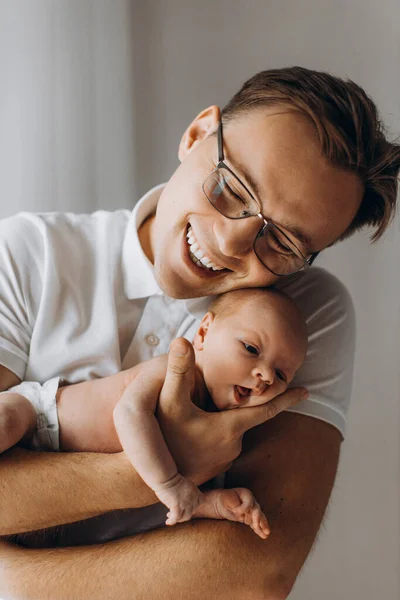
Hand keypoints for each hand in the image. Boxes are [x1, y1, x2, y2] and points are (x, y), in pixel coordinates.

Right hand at [154, 473, 204, 525]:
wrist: (166, 477)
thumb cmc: (171, 478)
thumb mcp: (183, 484)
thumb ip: (186, 491)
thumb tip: (181, 498)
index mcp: (194, 490)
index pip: (200, 501)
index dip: (195, 505)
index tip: (188, 507)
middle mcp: (192, 498)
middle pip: (193, 510)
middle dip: (185, 513)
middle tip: (178, 513)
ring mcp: (185, 503)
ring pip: (186, 517)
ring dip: (179, 519)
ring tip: (170, 517)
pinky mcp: (177, 506)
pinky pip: (176, 518)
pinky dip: (172, 521)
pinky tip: (168, 522)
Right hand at [156, 338, 307, 484]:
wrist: (145, 477)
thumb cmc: (160, 438)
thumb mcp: (167, 401)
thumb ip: (178, 371)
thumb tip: (181, 340)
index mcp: (229, 428)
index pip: (266, 410)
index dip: (287, 398)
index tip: (307, 391)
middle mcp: (232, 447)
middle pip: (243, 417)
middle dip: (241, 404)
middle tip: (233, 391)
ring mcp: (222, 461)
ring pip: (229, 431)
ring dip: (222, 419)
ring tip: (201, 411)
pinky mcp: (211, 469)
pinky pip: (218, 444)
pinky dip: (212, 433)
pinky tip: (193, 428)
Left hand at [197, 488, 270, 538]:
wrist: (221, 502)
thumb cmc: (223, 498)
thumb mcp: (226, 499)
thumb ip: (234, 504)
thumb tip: (240, 514)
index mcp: (246, 494)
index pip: (249, 502)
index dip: (244, 508)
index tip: (236, 512)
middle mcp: (252, 502)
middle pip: (257, 510)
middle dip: (257, 519)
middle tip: (256, 526)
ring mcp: (252, 510)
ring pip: (259, 518)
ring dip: (262, 526)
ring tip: (266, 533)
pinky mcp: (250, 518)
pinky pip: (256, 524)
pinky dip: (259, 529)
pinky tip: (263, 535)